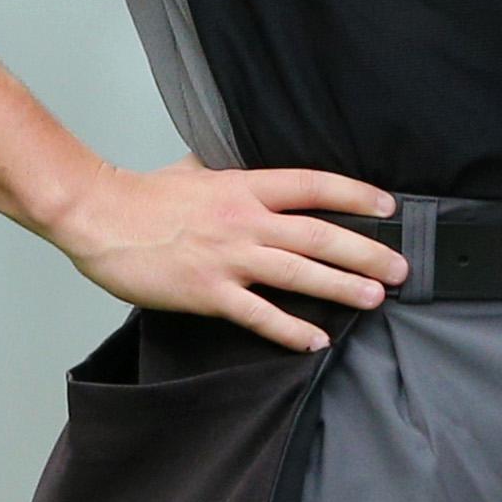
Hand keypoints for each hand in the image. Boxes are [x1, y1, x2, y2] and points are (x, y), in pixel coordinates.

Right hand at [47, 155, 405, 351]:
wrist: (100, 217)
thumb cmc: (145, 196)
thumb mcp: (197, 168)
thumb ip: (232, 171)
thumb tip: (252, 161)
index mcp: (245, 186)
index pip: (314, 185)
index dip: (355, 195)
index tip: (388, 208)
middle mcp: (245, 220)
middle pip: (319, 234)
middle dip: (366, 252)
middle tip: (401, 267)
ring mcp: (228, 257)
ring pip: (298, 272)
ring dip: (341, 287)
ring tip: (375, 298)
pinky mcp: (208, 292)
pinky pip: (258, 314)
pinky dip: (290, 329)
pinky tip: (315, 340)